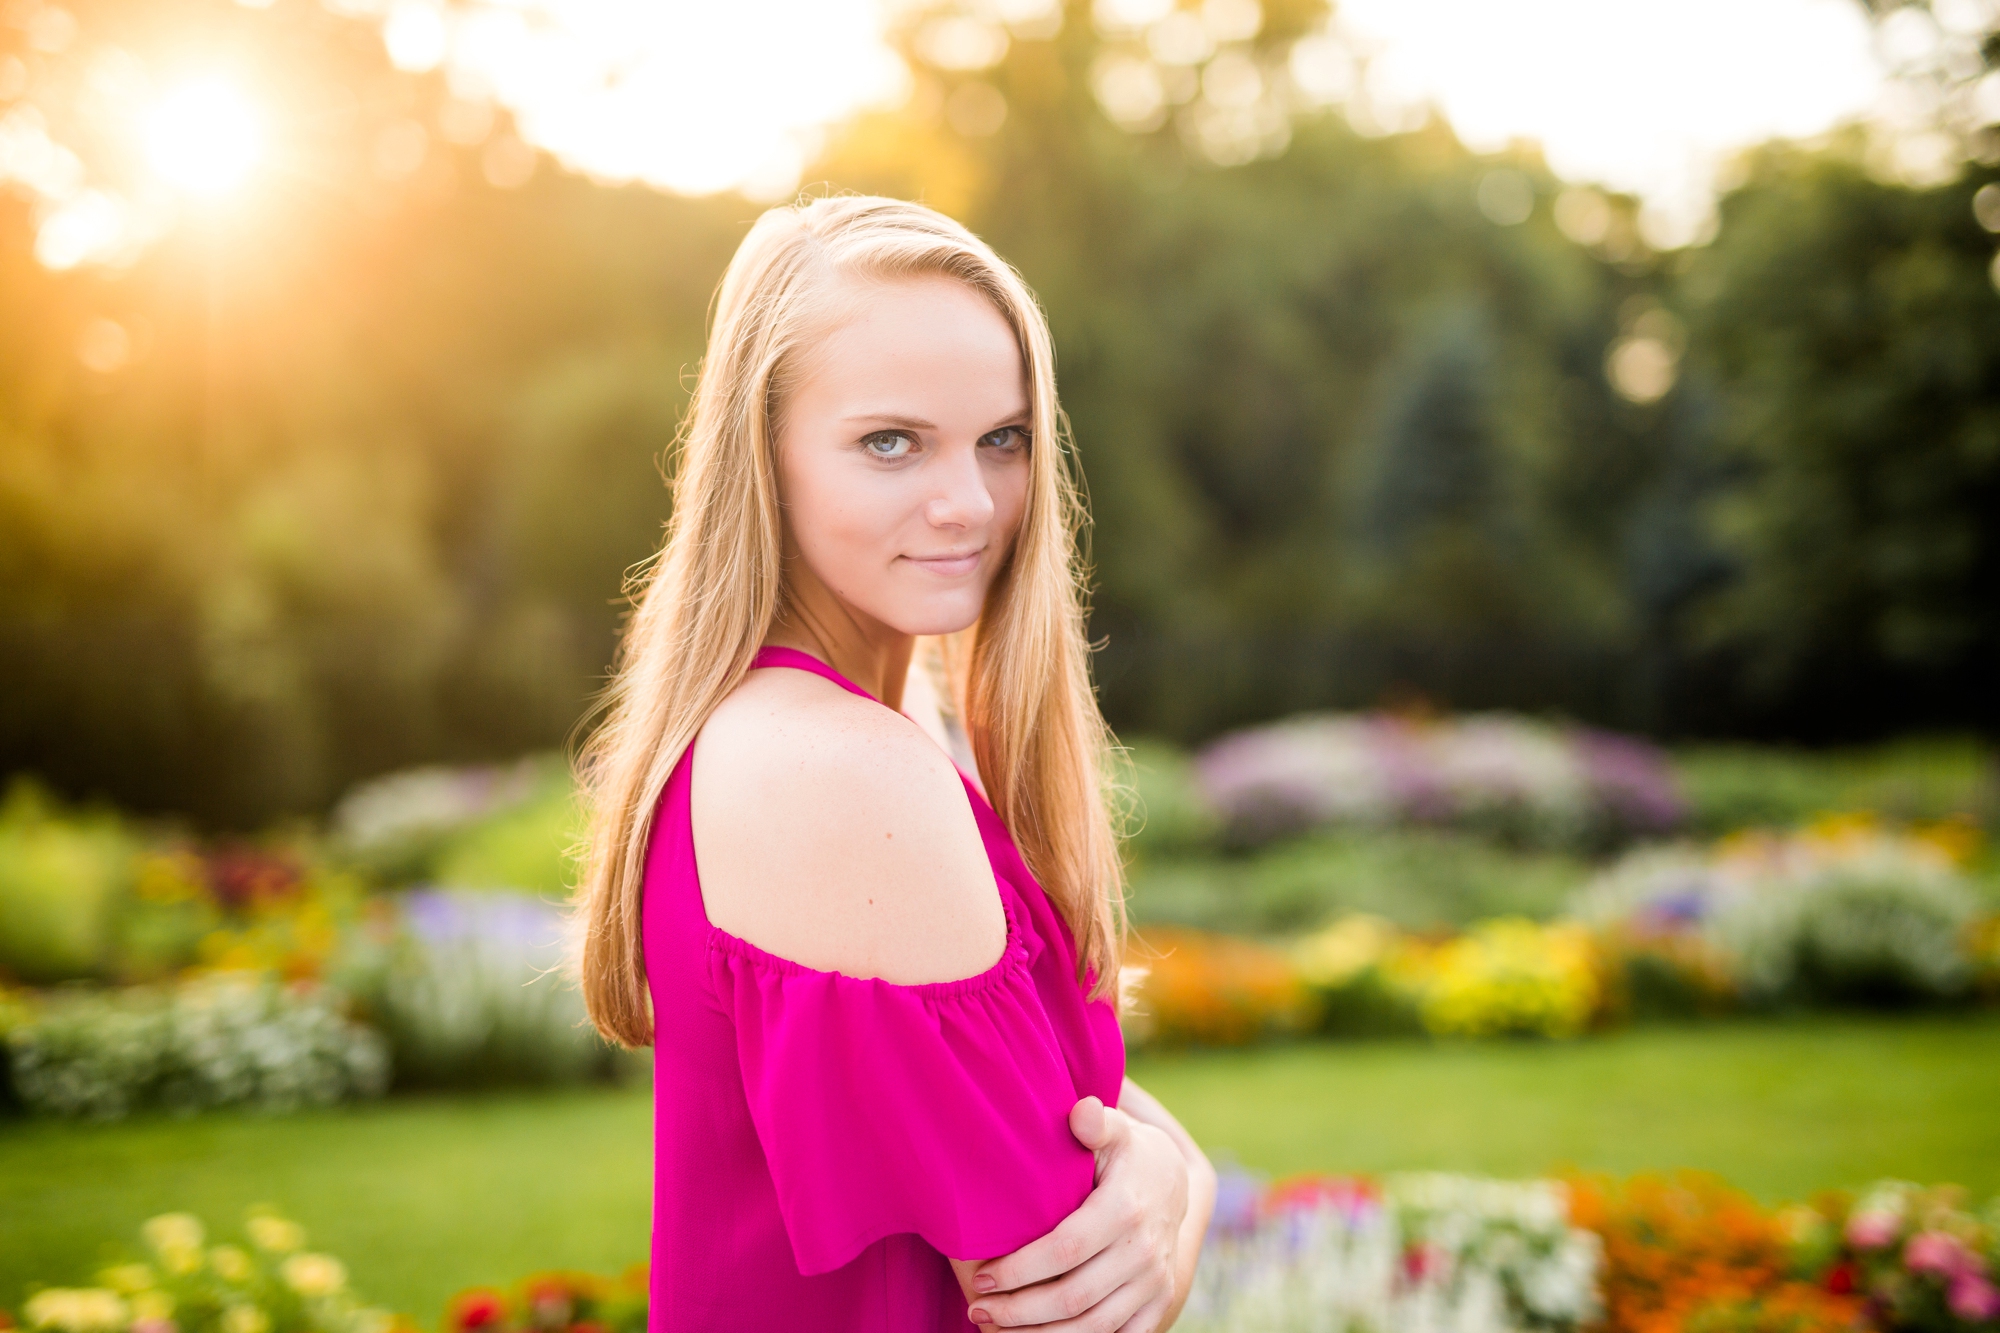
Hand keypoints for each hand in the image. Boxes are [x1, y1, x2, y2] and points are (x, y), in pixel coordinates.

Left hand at [964, 1096, 1189, 1330]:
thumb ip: (1096, 1122)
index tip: (980, 1277)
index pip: (1064, 1251)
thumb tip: (1081, 1112)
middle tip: (976, 1308)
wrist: (1176, 1184)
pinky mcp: (1159, 1304)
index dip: (1019, 1270)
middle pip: (1072, 1298)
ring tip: (995, 1327)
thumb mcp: (1117, 1130)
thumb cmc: (1128, 1154)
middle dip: (1017, 1310)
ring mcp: (1155, 1283)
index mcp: (1126, 1209)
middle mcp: (1144, 1251)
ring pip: (1092, 1326)